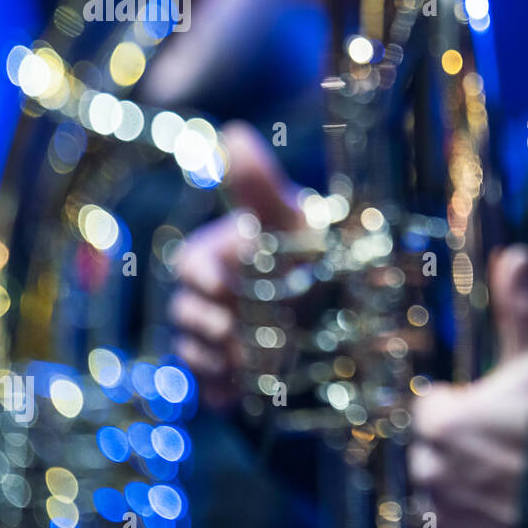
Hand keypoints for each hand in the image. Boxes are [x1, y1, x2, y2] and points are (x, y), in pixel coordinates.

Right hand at [169, 122, 302, 408]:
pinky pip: (208, 390)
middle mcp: (206, 298)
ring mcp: (212, 338)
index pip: (189, 266)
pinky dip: (222, 394)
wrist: (340, 304)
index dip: (203, 276)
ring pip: (193, 354)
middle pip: (187, 315)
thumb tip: (234, 132)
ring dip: (215, 360)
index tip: (225, 283)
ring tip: (246, 363)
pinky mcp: (225, 376)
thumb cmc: (310, 249)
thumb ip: (259, 183)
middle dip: (208, 324)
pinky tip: (240, 395)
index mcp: (213, 255)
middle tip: (235, 330)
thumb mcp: (290, 217)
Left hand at [409, 244, 527, 527]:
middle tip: (507, 458)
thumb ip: (522, 307)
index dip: (463, 409)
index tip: (492, 416)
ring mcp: (443, 522)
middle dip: (461, 456)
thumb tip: (516, 255)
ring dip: (462, 500)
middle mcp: (431, 473)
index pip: (432, 411)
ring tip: (509, 495)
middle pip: (434, 459)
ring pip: (439, 506)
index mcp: (441, 422)